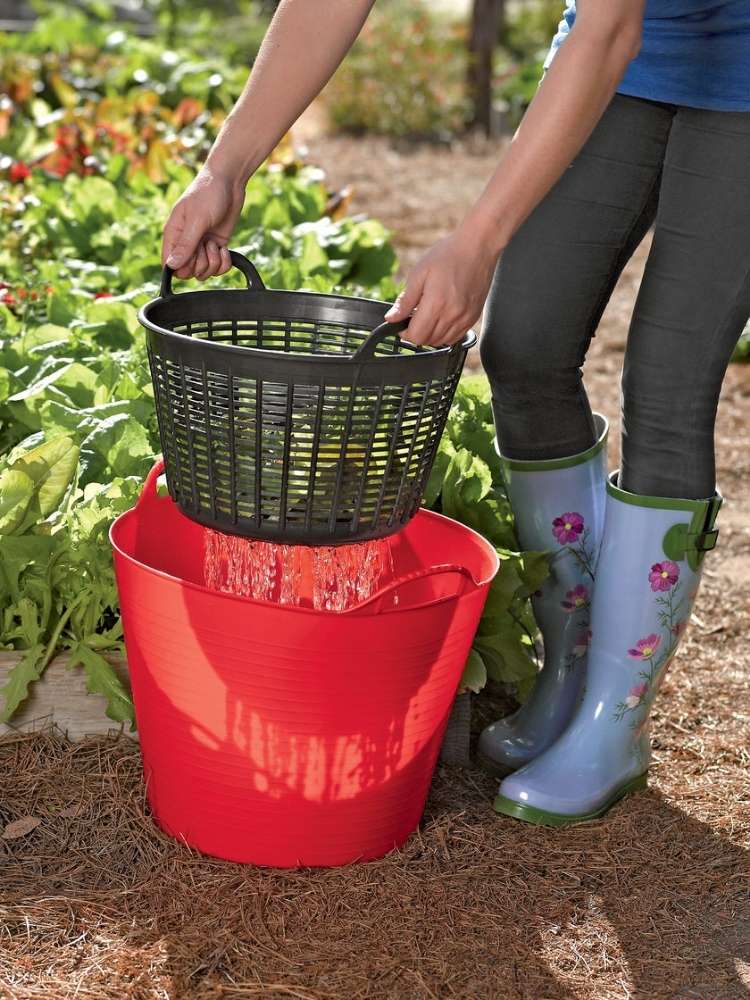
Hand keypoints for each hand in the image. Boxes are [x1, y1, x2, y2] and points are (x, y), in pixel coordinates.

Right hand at [161, 167, 245, 279]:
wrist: (229, 182)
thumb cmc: (208, 194)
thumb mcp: (197, 219)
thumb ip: (186, 244)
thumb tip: (171, 266)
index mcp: (173, 235)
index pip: (170, 265)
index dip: (182, 268)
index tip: (194, 257)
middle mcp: (185, 243)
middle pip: (188, 272)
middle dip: (201, 265)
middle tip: (208, 246)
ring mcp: (201, 246)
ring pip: (203, 272)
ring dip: (213, 263)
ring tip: (215, 244)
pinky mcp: (216, 246)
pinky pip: (217, 267)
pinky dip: (223, 263)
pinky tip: (225, 249)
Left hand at [383, 225, 498, 345]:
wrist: (478, 247)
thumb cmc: (448, 255)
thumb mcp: (419, 273)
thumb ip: (405, 300)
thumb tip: (391, 318)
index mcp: (436, 303)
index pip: (416, 335)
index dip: (404, 333)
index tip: (401, 324)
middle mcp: (452, 315)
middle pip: (427, 341)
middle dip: (416, 333)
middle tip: (413, 318)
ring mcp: (465, 318)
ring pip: (441, 341)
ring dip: (430, 335)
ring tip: (427, 317)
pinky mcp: (473, 317)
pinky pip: (455, 337)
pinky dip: (444, 334)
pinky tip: (440, 319)